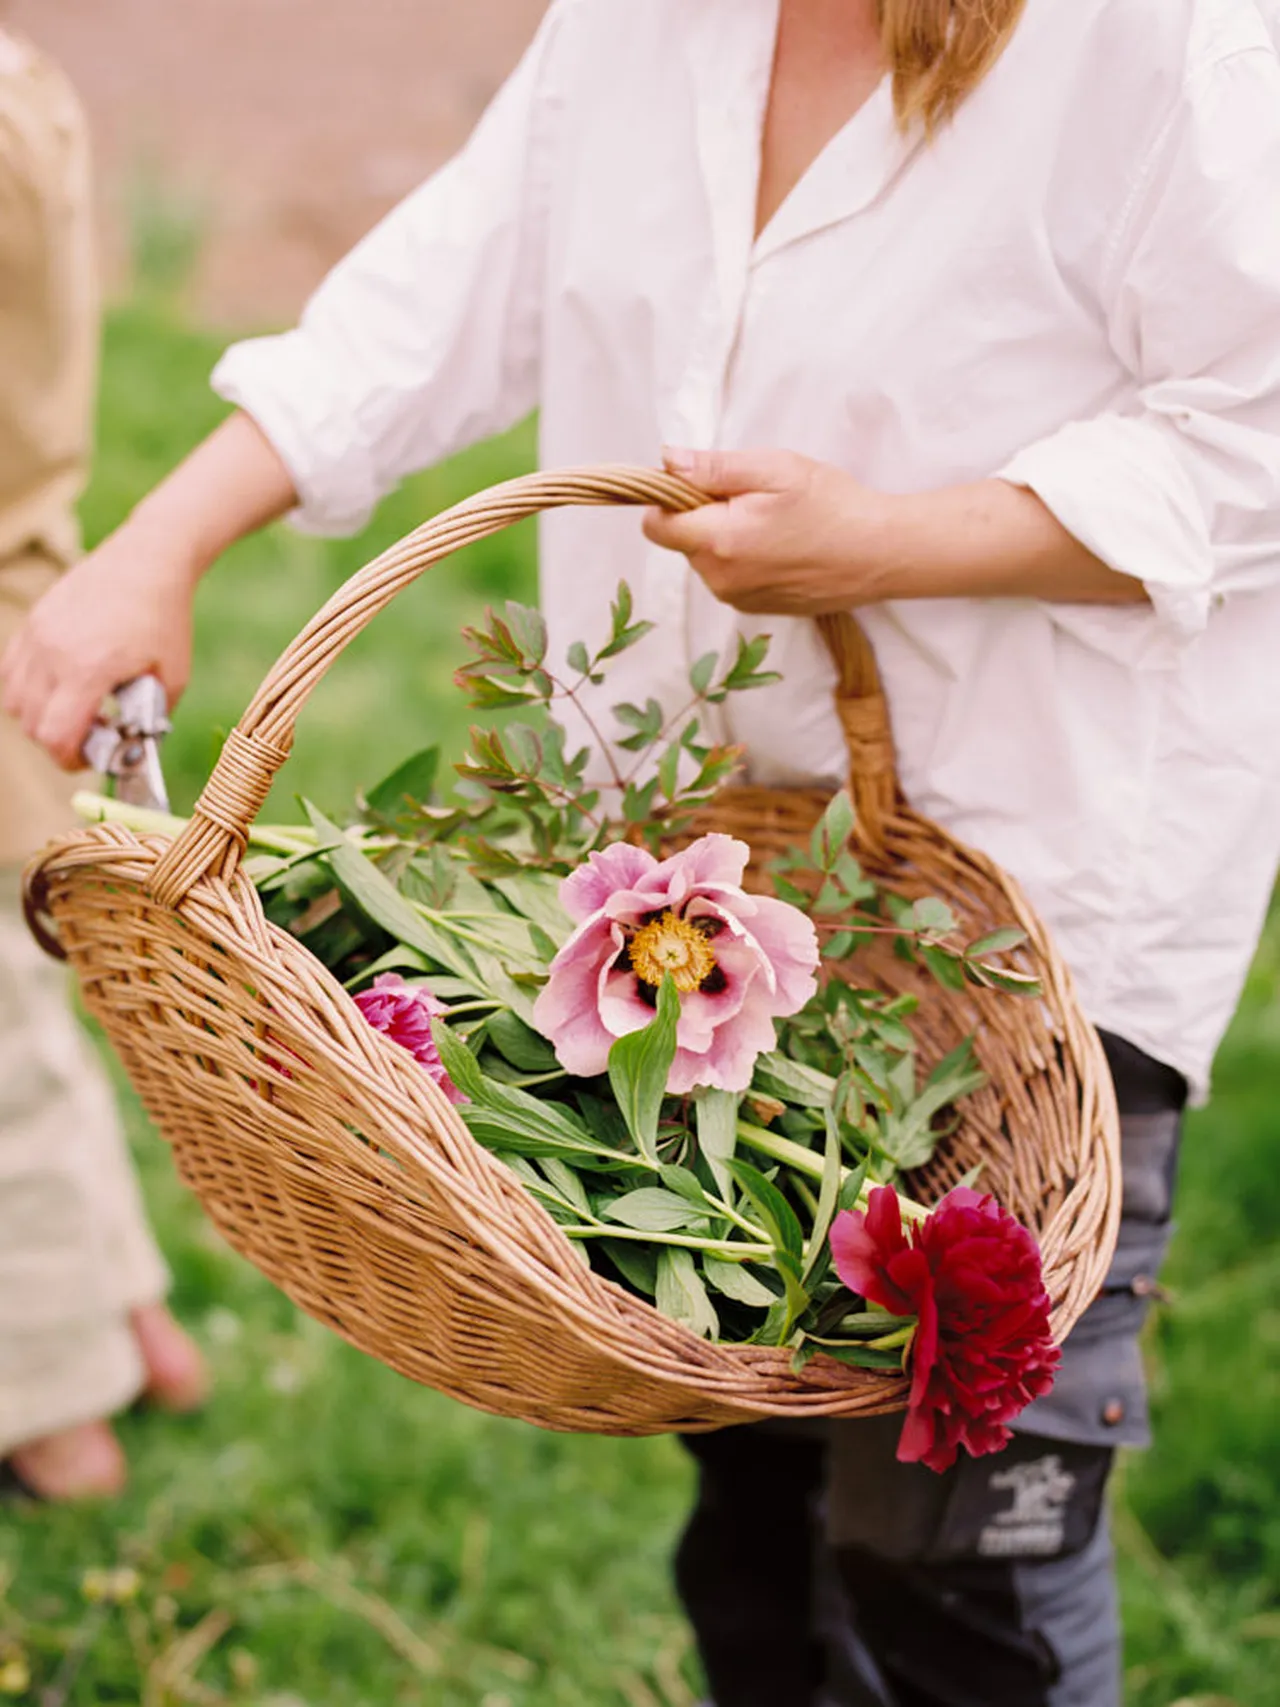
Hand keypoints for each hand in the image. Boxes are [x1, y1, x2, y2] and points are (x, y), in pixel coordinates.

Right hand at [0, 519, 197, 769]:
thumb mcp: (173, 678)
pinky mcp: (32, 622)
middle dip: (58, 742)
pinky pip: (9, 671)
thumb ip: (151, 721)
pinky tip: (58, 686)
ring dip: (39, 717)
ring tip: (73, 710)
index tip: (90, 759)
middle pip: (32, 724)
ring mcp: (37, 634)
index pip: (57, 735)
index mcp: (90, 668)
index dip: (70, 760)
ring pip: (13, 700)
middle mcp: (54, 651)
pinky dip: (26, 690)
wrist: (147, 560)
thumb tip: (132, 753)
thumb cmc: (166, 619)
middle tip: (88, 737)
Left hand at [642, 447, 888, 614]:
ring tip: (774, 523)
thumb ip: (714, 468)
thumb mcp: (774, 469)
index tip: (703, 485)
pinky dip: (745, 560)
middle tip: (755, 500)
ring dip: (727, 538)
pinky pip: (731, 578)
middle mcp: (720, 578)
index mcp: (718, 541)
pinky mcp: (756, 608)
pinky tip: (783, 546)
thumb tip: (667, 461)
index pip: (656, 525)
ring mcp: (738, 598)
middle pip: (683, 541)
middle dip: (705, 516)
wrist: (880, 553)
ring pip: (707, 560)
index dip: (670, 499)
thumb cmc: (832, 505)